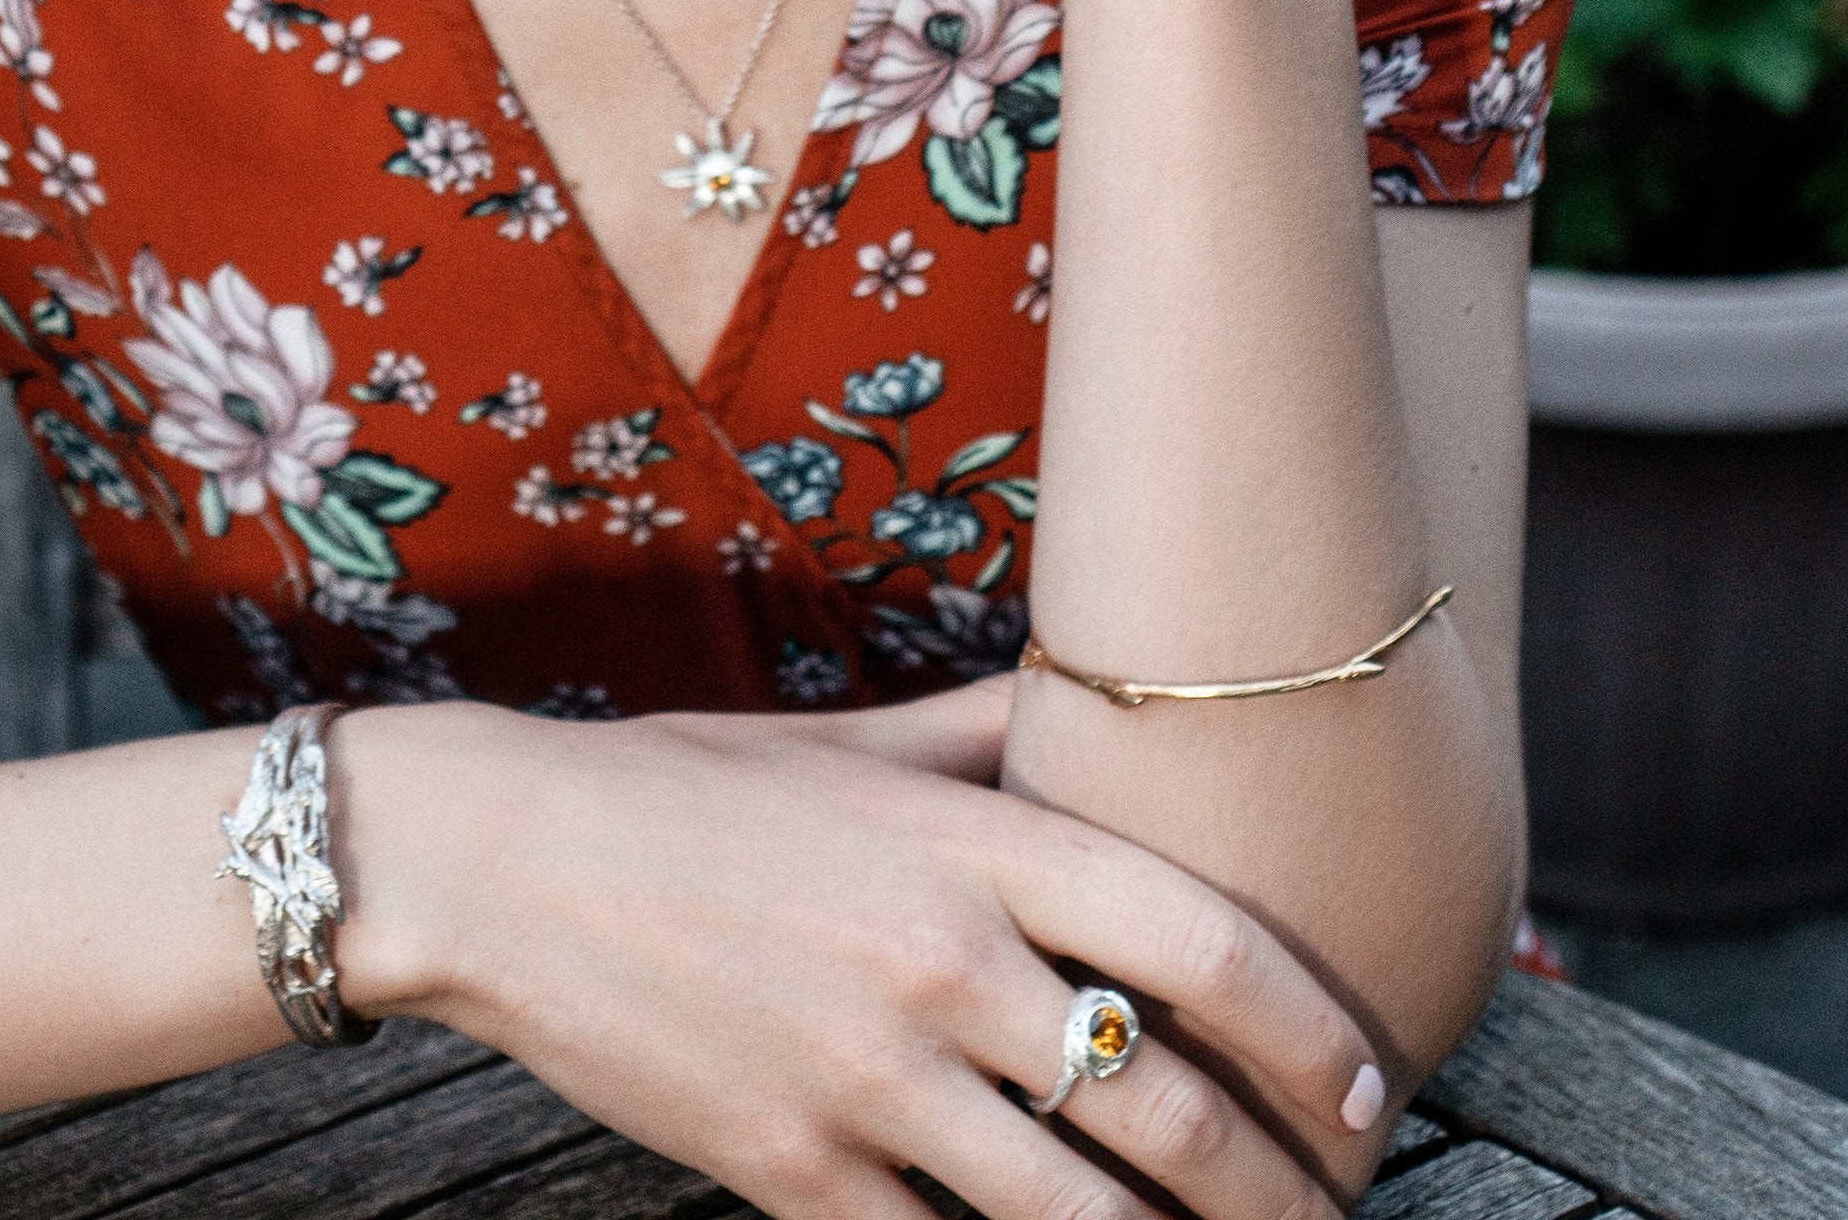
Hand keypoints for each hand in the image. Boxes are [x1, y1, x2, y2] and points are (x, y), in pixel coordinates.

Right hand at [339, 684, 1382, 1219]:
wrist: (502, 864)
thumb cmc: (688, 790)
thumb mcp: (856, 743)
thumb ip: (995, 734)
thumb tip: (1105, 703)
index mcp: (972, 843)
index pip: (1201, 942)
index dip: (1312, 1030)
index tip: (1369, 1090)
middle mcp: (941, 963)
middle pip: (1170, 1107)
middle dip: (1281, 1188)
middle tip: (1334, 1216)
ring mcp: (867, 1082)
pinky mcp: (795, 1177)